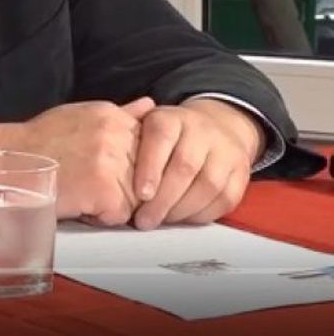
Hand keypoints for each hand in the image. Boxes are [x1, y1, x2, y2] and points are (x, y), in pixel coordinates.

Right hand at [6, 97, 154, 224]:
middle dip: (125, 184)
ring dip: (112, 203)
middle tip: (90, 182)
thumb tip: (149, 105)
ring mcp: (113, 164)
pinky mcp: (105, 191)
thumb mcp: (80, 115)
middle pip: (145, 173)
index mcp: (112, 117)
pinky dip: (99, 217)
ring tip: (82, 191)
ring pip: (136, 198)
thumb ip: (121, 113)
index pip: (149, 146)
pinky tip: (77, 202)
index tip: (109, 170)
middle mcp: (116, 136)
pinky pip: (119, 216)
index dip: (132, 164)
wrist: (6, 161)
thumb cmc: (36, 142)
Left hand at [130, 98, 261, 229]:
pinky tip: (181, 219)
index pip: (161, 138)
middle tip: (144, 219)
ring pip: (207, 185)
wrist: (216, 128)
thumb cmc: (167, 137)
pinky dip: (201, 214)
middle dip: (163, 199)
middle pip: (185, 166)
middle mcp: (201, 131)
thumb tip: (98, 165)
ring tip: (160, 221)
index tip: (140, 194)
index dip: (150, 168)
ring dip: (181, 210)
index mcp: (171, 118)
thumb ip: (123, 141)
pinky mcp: (241, 174)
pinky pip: (224, 199)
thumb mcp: (143, 127)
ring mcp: (225, 151)